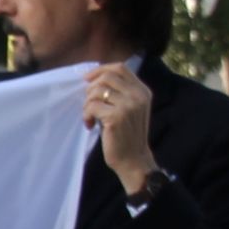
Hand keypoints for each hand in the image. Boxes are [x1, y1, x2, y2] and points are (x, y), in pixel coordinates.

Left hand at [82, 60, 158, 195]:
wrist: (133, 160)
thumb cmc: (126, 135)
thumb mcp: (129, 109)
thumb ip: (119, 92)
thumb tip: (92, 78)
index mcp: (142, 91)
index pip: (120, 68)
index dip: (100, 70)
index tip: (87, 79)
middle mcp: (138, 95)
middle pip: (106, 77)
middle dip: (91, 89)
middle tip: (88, 104)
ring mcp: (128, 105)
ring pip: (97, 91)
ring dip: (87, 104)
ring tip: (90, 116)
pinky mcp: (116, 117)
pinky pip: (92, 106)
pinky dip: (86, 115)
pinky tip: (90, 125)